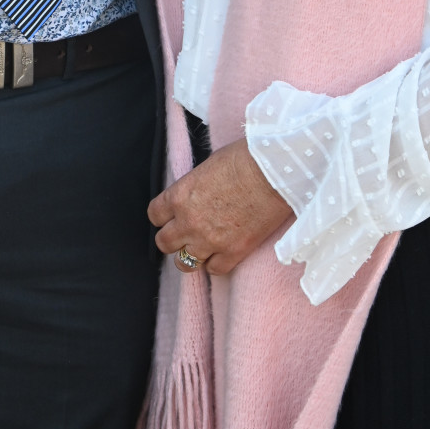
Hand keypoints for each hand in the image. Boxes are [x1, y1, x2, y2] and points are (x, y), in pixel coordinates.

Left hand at [147, 139, 293, 276]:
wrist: (274, 172)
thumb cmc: (244, 159)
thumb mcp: (208, 166)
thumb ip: (194, 187)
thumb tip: (194, 195)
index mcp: (179, 196)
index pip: (155, 215)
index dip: (163, 216)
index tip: (171, 216)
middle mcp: (189, 222)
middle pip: (164, 243)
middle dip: (172, 237)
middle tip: (184, 233)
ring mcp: (210, 240)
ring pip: (184, 263)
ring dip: (191, 254)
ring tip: (201, 247)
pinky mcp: (233, 252)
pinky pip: (214, 269)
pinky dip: (216, 263)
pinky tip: (222, 253)